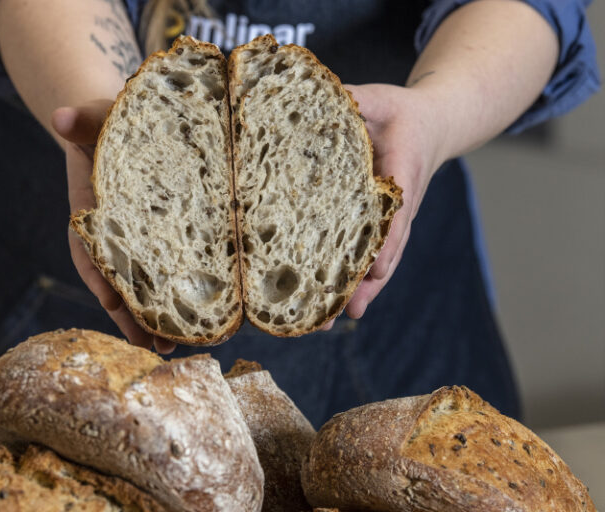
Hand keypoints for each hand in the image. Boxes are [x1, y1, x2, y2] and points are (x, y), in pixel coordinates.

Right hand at [52, 103, 176, 353]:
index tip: (111, 300)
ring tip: (172, 349)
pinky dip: (170, 298)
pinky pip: (161, 272)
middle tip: (150, 345)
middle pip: (114, 280)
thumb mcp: (98, 117)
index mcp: (90, 210)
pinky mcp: (157, 241)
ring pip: (137, 285)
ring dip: (151, 318)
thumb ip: (84, 119)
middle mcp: (108, 234)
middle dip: (130, 314)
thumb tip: (60, 116)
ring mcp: (132, 241)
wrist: (122, 128)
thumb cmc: (109, 124)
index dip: (99, 274)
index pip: (88, 247)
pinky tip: (190, 324)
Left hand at [321, 83, 446, 328]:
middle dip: (364, 284)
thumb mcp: (380, 99)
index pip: (396, 213)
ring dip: (356, 293)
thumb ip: (359, 98)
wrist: (430, 127)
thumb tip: (330, 94)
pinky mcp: (379, 226)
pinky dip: (354, 283)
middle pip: (385, 251)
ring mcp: (390, 222)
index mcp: (401, 176)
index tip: (377, 267)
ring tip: (327, 323)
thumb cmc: (400, 113)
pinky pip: (369, 257)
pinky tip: (332, 308)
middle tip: (341, 313)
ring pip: (377, 263)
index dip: (387, 240)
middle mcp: (398, 208)